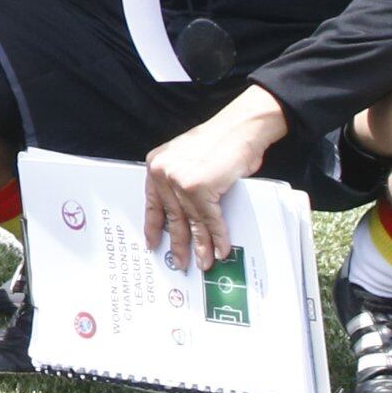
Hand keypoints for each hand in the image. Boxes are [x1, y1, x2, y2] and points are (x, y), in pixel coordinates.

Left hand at [140, 90, 287, 272]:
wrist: (239, 128)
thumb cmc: (218, 142)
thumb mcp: (187, 158)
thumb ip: (180, 180)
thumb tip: (185, 213)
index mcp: (156, 165)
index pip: (152, 203)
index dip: (154, 226)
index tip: (152, 244)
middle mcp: (163, 173)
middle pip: (172, 218)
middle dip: (177, 244)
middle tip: (179, 262)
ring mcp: (180, 181)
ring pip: (191, 223)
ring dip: (199, 247)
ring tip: (202, 264)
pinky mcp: (200, 188)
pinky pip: (210, 221)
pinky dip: (217, 238)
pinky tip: (220, 251)